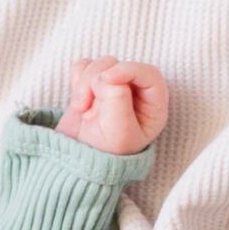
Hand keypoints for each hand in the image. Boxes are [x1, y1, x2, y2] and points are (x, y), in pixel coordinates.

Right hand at [54, 57, 169, 154]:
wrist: (75, 165)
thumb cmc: (104, 155)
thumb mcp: (118, 133)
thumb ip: (118, 99)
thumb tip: (106, 76)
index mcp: (153, 107)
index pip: (148, 73)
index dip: (128, 69)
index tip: (107, 78)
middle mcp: (135, 94)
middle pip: (120, 66)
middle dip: (98, 81)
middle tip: (86, 107)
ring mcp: (113, 88)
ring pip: (101, 64)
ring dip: (85, 83)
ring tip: (81, 109)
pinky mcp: (92, 86)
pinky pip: (85, 66)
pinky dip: (76, 80)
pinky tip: (77, 102)